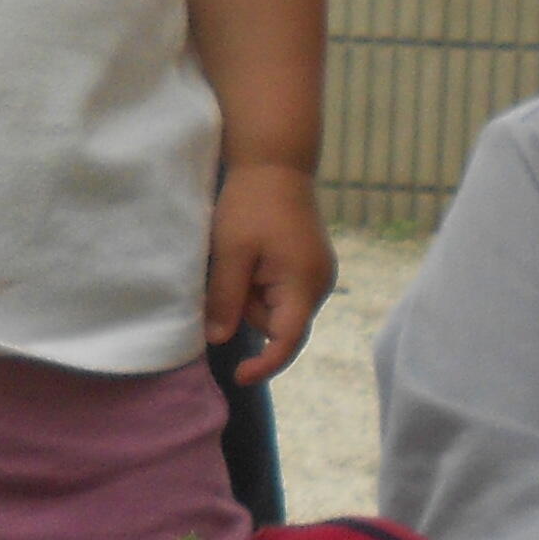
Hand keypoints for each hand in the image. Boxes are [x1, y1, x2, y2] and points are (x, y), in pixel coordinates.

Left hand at [203, 162, 335, 387]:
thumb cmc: (251, 204)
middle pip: (280, 324)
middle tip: (231, 269)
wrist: (276, 164)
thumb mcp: (230, 252)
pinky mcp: (311, 266)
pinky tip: (252, 256)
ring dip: (254, 295)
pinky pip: (283, 292)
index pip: (287, 340)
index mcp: (303, 284)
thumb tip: (219, 339)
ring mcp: (318, 275)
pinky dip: (262, 284)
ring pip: (279, 309)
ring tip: (241, 255)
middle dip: (249, 309)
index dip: (264, 364)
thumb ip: (225, 298)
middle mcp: (319, 284)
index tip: (239, 376)